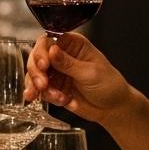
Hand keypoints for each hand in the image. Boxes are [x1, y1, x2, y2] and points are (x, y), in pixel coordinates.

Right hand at [23, 33, 137, 124]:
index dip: (41, 51)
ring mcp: (56, 72)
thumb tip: (52, 50)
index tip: (43, 65)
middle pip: (37, 57)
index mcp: (73, 45)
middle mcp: (61, 56)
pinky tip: (60, 100)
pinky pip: (40, 90)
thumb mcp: (90, 73)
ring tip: (55, 96)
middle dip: (36, 72)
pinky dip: (46, 96)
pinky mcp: (53, 87)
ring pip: (34, 75)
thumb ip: (69, 64)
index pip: (48, 41)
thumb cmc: (109, 85)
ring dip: (39, 87)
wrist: (113, 108)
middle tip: (43, 84)